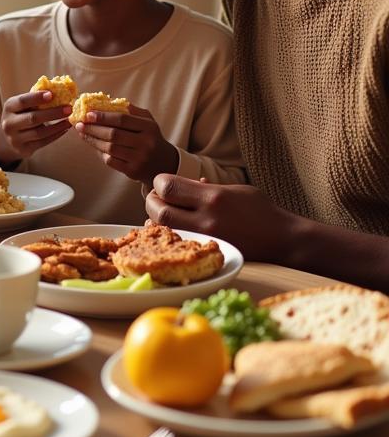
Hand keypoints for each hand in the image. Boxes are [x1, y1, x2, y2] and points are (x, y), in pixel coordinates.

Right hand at [0, 90, 71, 165]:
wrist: (8, 137)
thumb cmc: (21, 115)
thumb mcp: (22, 106)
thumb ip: (35, 99)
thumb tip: (58, 90)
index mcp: (9, 107)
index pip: (22, 101)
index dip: (36, 97)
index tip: (52, 94)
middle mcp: (8, 123)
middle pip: (33, 118)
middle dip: (53, 113)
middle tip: (69, 109)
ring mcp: (15, 138)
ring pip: (40, 132)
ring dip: (57, 126)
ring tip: (69, 120)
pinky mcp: (23, 150)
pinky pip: (43, 142)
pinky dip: (56, 135)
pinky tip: (64, 129)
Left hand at [75, 105, 177, 184]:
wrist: (164, 164)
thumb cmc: (150, 138)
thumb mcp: (147, 121)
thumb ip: (130, 111)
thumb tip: (105, 101)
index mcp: (149, 127)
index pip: (122, 119)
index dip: (103, 116)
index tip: (87, 114)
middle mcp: (146, 143)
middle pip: (113, 134)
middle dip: (93, 129)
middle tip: (79, 124)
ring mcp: (140, 158)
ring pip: (109, 148)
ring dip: (92, 140)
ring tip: (82, 134)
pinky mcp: (133, 171)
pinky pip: (111, 161)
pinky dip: (100, 153)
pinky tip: (94, 146)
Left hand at [145, 174, 290, 260]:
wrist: (284, 240)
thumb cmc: (261, 210)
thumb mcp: (235, 190)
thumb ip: (207, 187)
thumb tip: (186, 182)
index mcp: (213, 197)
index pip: (168, 187)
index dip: (159, 183)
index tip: (162, 183)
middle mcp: (207, 218)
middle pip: (159, 211)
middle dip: (152, 202)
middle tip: (156, 199)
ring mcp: (206, 239)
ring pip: (164, 230)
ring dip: (156, 220)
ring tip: (163, 213)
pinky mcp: (208, 254)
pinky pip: (179, 244)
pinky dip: (169, 235)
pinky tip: (171, 230)